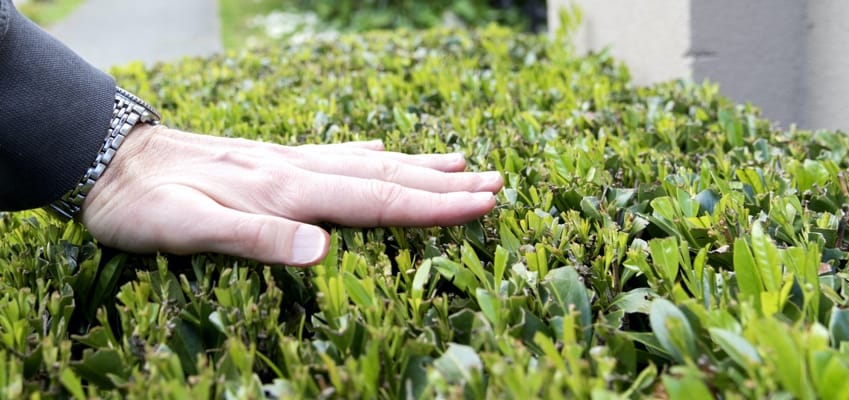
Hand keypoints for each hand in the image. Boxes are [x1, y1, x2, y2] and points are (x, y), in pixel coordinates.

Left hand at [80, 124, 502, 265]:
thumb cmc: (145, 205)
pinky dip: (369, 155)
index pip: (378, 200)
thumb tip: (323, 252)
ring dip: (420, 165)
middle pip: (387, 177)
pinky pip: (334, 157)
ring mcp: (287, 163)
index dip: (435, 205)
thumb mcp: (190, 229)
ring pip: (369, 162)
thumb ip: (258, 239)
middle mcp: (298, 171)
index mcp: (288, 192)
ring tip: (463, 160)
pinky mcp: (271, 163)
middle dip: (446, 183)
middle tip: (497, 181)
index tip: (485, 203)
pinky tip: (381, 150)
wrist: (107, 161)